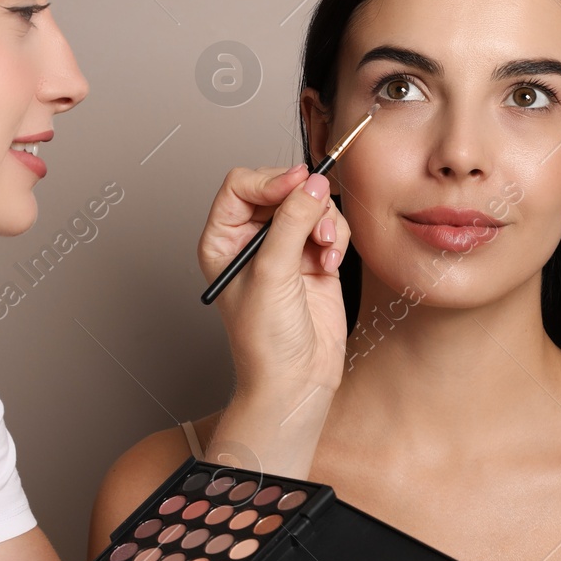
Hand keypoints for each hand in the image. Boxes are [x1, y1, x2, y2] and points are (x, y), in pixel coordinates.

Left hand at [199, 164, 351, 400]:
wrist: (296, 380)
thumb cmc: (265, 340)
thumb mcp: (272, 274)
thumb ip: (291, 224)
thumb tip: (313, 185)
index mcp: (224, 239)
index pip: (242, 185)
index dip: (270, 181)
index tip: (296, 186)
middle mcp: (252, 241)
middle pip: (282, 190)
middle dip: (304, 204)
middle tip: (317, 223)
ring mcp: (286, 249)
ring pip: (311, 206)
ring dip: (325, 223)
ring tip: (325, 251)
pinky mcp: (314, 260)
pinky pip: (330, 228)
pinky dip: (336, 239)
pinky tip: (331, 264)